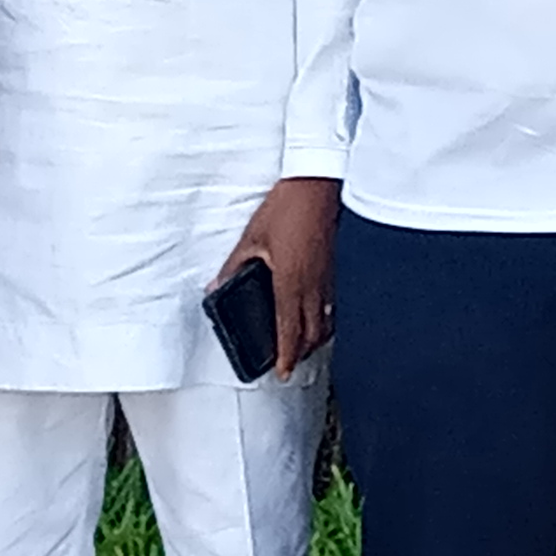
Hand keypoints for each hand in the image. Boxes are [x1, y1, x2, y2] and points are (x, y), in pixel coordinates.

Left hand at [216, 175, 342, 369]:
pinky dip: (326, 317)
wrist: (318, 184)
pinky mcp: (337, 266)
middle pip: (312, 333)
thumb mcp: (251, 237)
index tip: (282, 372)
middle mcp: (314, 285)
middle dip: (301, 353)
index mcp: (291, 282)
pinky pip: (334, 303)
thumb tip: (218, 287)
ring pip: (327, 320)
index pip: (290, 331)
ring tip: (304, 345)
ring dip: (315, 338)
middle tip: (290, 363)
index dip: (286, 355)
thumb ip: (234, 267)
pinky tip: (320, 314)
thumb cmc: (287, 207)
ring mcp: (329, 277)